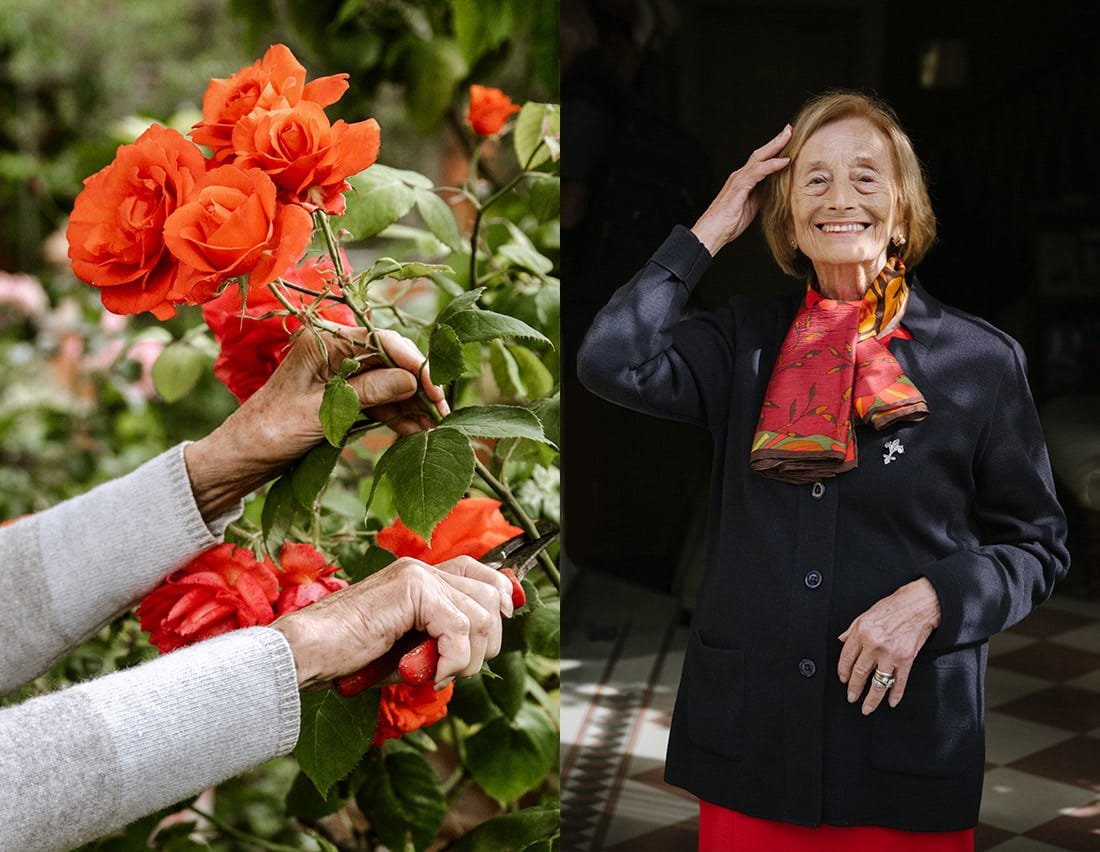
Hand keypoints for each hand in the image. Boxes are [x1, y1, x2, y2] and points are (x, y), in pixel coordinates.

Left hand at [185, 327, 448, 519]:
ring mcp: (339, 373)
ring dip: (411, 404)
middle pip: (390, 361)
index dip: (414, 365)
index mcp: (324, 341)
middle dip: (418, 386)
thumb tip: (413, 381)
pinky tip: (415, 431)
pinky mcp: (342, 396)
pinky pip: (378, 400)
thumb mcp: (322, 412)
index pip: (382, 342)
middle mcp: (334, 351)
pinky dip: (396, 415)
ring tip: (434, 428)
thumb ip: (369, 392)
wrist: (242, 458)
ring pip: (388, 382)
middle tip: (442, 413)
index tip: (435, 391)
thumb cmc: (270, 431)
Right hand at [270, 555, 514, 687]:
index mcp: (419, 576)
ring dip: (469, 657)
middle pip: (490, 594)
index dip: (501, 595)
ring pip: (481, 614)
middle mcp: (422, 568)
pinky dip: (453, 659)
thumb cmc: (348, 656)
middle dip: (488, 640)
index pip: (480, 571)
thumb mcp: (404, 647)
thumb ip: (438, 640)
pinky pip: (460, 629)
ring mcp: (418, 575)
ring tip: (438, 674)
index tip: (503, 621)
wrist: (304, 653)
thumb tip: (478, 649)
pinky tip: (430, 673)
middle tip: (457, 669)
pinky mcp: (413, 590)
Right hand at [690, 124, 791, 255]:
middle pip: (761, 153)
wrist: (711, 232)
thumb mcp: (750, 207)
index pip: (761, 161)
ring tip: (789, 137)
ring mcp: (738, 180)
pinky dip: (772, 165)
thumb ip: (761, 196)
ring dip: (776, 146)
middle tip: (790, 129)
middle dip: (777, 140)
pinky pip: (758, 172)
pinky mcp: (738, 187)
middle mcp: (740, 176)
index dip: (775, 150)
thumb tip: (774, 192)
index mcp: (743, 181)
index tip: (788, 140)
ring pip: (759, 158)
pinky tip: (784, 161)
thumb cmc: (727, 223)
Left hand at [836, 578, 941, 714]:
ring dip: (871, 698)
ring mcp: (891, 654)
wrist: (918, 605)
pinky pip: (899, 681)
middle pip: (859, 673)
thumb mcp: (866, 614)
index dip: (842, 672)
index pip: (846, 658)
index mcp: (862, 632)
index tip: (842, 679)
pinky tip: (891, 702)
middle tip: (851, 697)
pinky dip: (895, 694)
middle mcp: (874, 644)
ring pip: (878, 682)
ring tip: (866, 707)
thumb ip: (852, 630)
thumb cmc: (893, 607)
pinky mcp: (906, 659)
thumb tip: (841, 641)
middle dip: (853, 689)